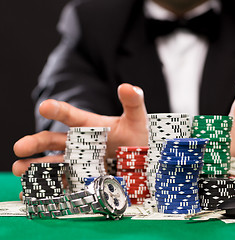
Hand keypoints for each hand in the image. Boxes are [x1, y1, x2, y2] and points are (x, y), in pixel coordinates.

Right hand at [12, 84, 147, 176]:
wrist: (146, 160)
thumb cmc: (138, 136)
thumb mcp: (137, 119)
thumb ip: (133, 102)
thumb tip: (127, 86)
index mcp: (91, 126)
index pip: (72, 116)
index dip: (59, 110)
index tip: (45, 106)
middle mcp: (81, 143)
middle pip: (54, 141)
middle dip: (36, 143)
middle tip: (20, 147)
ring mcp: (81, 162)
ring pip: (53, 163)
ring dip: (35, 167)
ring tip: (20, 170)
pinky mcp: (83, 179)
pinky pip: (63, 183)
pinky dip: (47, 187)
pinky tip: (31, 191)